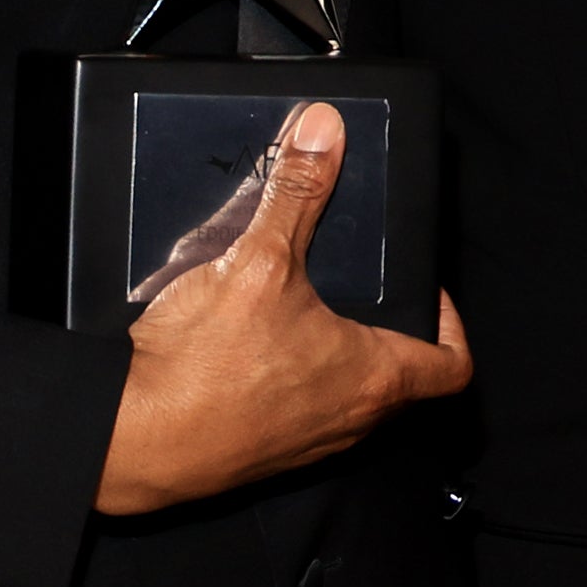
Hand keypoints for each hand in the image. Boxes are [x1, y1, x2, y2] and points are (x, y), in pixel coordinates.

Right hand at [94, 103, 472, 514]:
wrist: (133, 440)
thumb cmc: (203, 370)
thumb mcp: (258, 261)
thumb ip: (296, 193)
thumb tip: (323, 134)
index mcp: (374, 380)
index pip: (452, 368)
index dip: (453, 324)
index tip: (430, 292)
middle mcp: (352, 423)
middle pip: (403, 380)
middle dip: (390, 329)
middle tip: (364, 287)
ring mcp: (309, 445)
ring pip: (351, 398)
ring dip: (340, 355)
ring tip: (306, 304)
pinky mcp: (266, 452)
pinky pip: (303, 413)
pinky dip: (295, 377)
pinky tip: (254, 341)